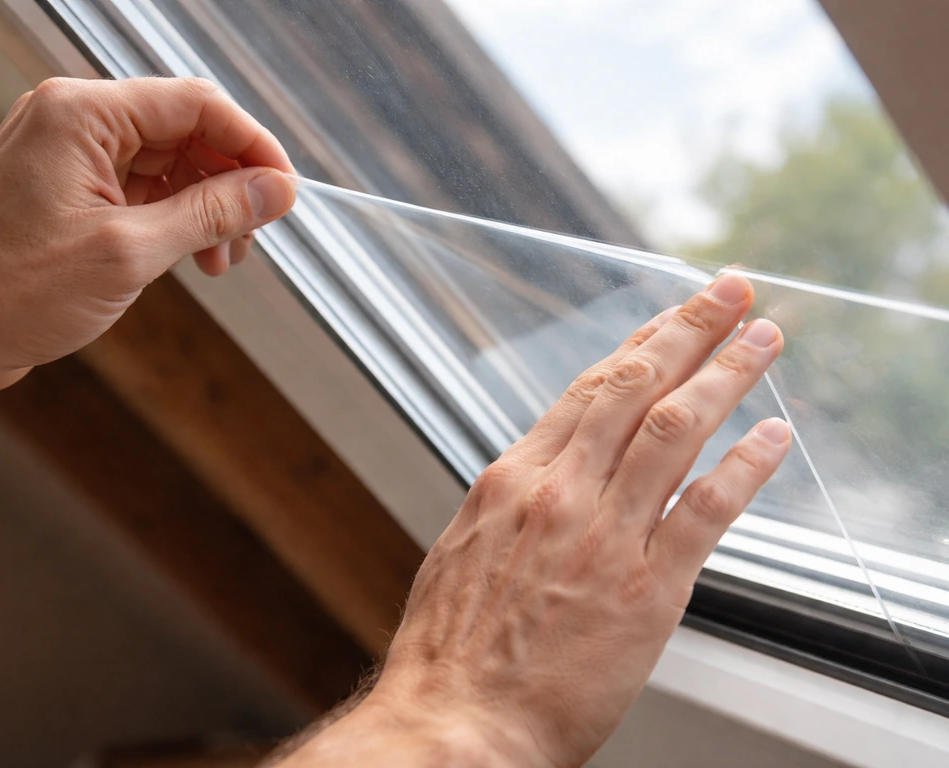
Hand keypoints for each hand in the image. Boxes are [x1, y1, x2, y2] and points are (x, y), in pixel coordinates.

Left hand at [0, 77, 295, 400]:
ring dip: (207, 208)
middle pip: (186, 132)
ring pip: (170, 164)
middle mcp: (75, 123)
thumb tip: (275, 190)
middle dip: (230, 183)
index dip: (252, 145)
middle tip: (252, 236)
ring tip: (222, 259)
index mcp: (82, 116)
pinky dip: (176, 221)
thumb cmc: (7, 292)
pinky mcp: (71, 193)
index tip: (285, 190)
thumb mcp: (129, 253)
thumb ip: (211, 214)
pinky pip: (144, 190)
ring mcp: (71, 158)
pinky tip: (192, 257)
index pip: (196, 105)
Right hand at [307, 274, 789, 767]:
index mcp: (512, 480)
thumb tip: (546, 476)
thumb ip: (513, 506)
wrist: (456, 723)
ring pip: (675, 430)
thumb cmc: (453, 648)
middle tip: (729, 290)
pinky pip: (707, 510)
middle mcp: (559, 492)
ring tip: (762, 339)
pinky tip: (773, 437)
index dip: (639, 345)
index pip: (588, 391)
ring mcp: (604, 535)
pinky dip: (746, 467)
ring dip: (727, 376)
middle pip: (636, 388)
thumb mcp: (466, 550)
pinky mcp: (645, 589)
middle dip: (689, 330)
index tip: (668, 317)